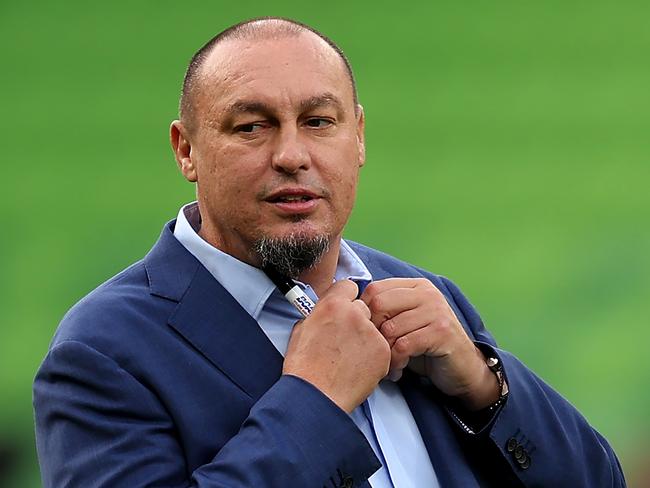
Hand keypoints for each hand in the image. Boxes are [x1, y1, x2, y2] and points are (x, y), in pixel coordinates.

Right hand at [283, 280, 390, 412]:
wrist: (316, 396)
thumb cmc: (304, 368)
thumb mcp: (301, 330)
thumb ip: (318, 314)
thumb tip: (324, 312)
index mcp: (332, 304)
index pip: (349, 286)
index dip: (346, 298)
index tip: (344, 308)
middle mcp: (355, 314)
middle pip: (363, 307)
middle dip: (357, 320)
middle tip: (346, 338)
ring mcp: (371, 333)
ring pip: (374, 328)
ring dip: (366, 338)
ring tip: (351, 357)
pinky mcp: (383, 352)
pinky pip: (382, 347)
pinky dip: (374, 356)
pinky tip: (359, 367)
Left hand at [360, 278, 498, 410]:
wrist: (463, 369)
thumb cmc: (428, 347)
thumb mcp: (406, 323)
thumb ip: (387, 312)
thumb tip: (352, 312)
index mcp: (416, 286)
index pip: (375, 288)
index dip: (364, 312)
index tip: (365, 333)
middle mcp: (427, 293)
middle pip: (380, 304)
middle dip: (372, 331)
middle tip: (375, 350)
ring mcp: (436, 310)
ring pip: (390, 327)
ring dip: (385, 352)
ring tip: (389, 365)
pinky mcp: (442, 332)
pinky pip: (404, 345)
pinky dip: (396, 362)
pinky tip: (398, 371)